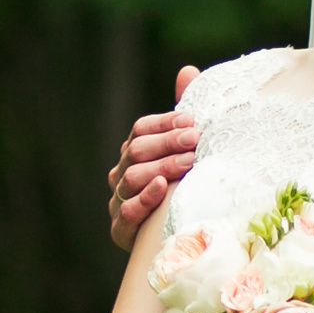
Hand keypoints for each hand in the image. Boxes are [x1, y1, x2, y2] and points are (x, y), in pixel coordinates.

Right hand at [107, 65, 202, 249]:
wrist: (177, 241)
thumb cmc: (183, 190)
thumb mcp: (186, 153)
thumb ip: (183, 117)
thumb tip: (187, 71)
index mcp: (134, 153)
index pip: (141, 129)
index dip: (164, 123)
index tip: (191, 120)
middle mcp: (121, 174)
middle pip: (136, 151)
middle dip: (166, 143)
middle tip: (195, 140)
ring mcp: (118, 201)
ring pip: (132, 178)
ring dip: (161, 167)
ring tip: (187, 163)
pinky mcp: (122, 229)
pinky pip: (128, 211)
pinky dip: (144, 198)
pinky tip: (162, 188)